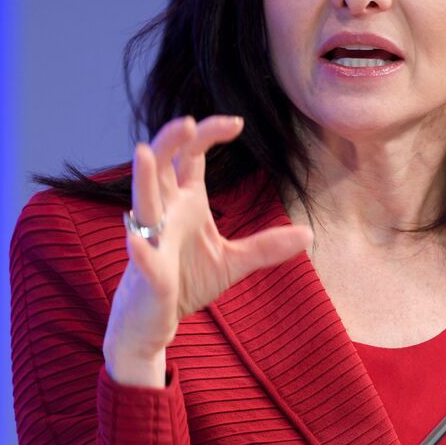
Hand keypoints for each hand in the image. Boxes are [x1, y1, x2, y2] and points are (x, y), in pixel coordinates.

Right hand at [103, 115, 312, 386]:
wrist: (155, 322)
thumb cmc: (186, 282)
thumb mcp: (235, 262)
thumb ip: (267, 246)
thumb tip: (309, 234)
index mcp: (184, 202)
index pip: (190, 157)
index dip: (208, 134)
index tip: (237, 122)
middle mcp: (164, 213)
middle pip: (160, 165)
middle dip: (170, 141)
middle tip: (189, 122)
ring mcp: (151, 240)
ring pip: (143, 202)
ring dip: (143, 178)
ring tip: (142, 151)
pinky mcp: (148, 273)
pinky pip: (142, 258)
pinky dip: (140, 248)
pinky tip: (136, 239)